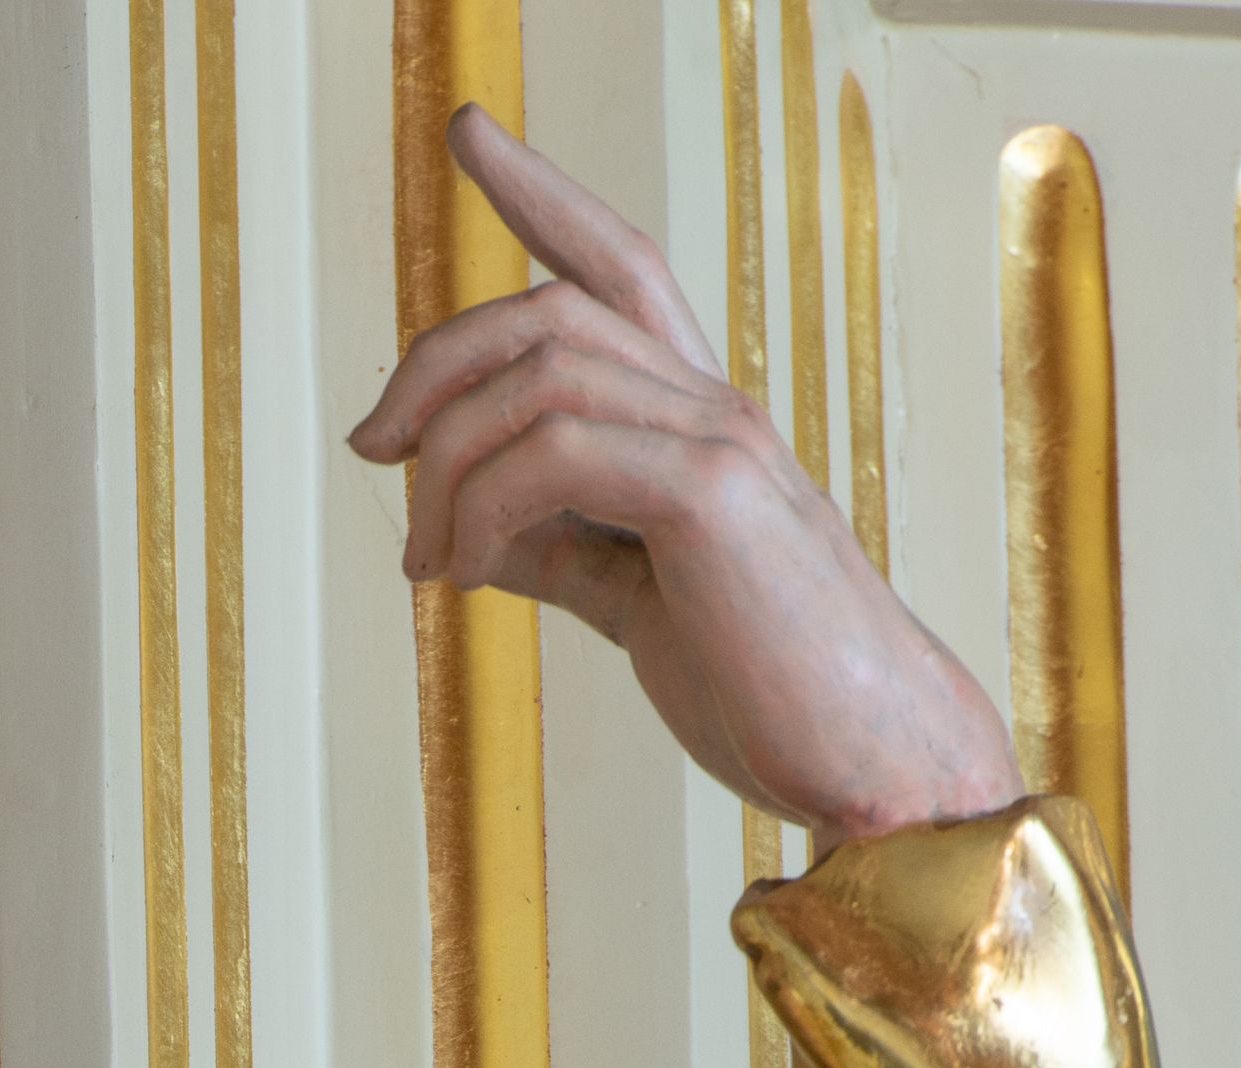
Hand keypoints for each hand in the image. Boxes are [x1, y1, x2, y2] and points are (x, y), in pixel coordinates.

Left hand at [349, 107, 1023, 844]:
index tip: (465, 137)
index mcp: (696, 419)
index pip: (613, 268)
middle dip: (430, 367)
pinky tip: (470, 573)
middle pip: (541, 311)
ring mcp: (717, 438)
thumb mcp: (636, 606)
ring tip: (428, 560)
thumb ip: (564, 552)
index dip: (537, 193)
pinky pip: (555, 454)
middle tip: (373, 451)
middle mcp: (710, 403)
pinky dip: (483, 509)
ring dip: (445, 464)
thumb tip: (473, 535)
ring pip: (536, 375)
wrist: (867, 758)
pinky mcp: (709, 494)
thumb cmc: (764, 688)